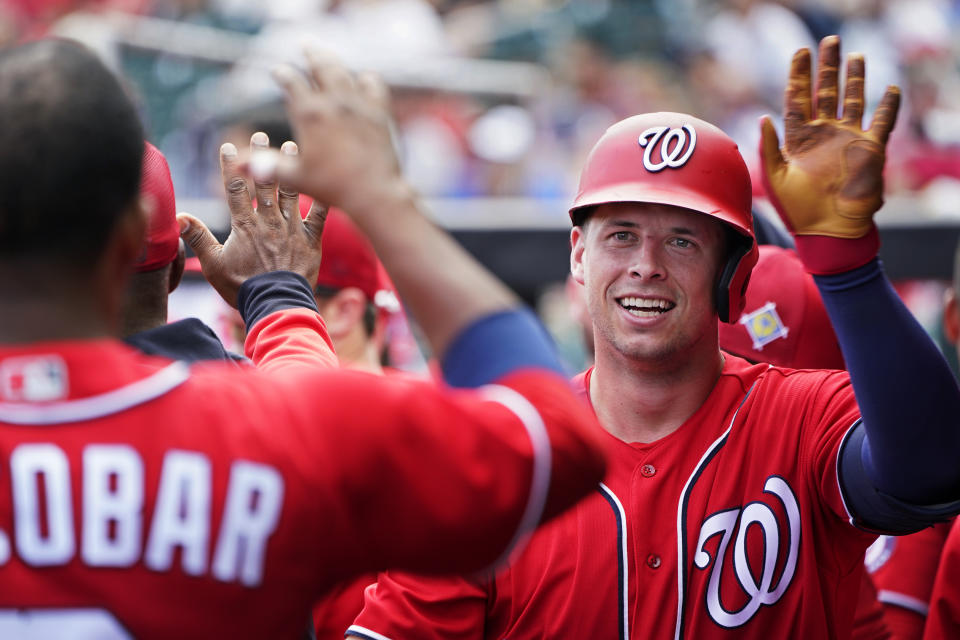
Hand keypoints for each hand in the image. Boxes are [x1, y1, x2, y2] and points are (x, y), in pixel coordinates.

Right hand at [177, 132, 327, 306]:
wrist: (276, 304)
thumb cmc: (242, 287)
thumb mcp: (213, 264)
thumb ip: (197, 238)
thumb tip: (178, 217)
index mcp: (244, 225)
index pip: (234, 188)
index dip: (230, 166)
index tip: (228, 146)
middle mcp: (268, 221)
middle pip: (263, 182)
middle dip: (261, 156)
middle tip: (261, 135)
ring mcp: (291, 228)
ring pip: (291, 191)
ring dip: (290, 168)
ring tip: (292, 146)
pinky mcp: (311, 240)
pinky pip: (319, 215)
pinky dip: (322, 198)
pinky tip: (326, 180)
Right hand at [249, 51, 409, 218]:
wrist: (375, 192)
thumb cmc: (333, 188)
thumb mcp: (296, 178)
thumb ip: (267, 167)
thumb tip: (236, 164)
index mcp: (310, 114)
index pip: (292, 83)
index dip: (283, 75)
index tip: (278, 71)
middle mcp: (334, 102)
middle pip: (320, 66)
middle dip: (310, 54)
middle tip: (305, 44)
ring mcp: (359, 104)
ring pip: (344, 72)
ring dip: (334, 61)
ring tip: (327, 55)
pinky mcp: (379, 112)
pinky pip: (373, 85)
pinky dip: (366, 79)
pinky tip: (363, 78)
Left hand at [759, 35, 899, 238]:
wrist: (827, 230)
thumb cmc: (797, 210)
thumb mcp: (775, 178)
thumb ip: (769, 147)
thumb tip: (764, 118)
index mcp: (798, 139)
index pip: (797, 100)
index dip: (798, 76)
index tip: (800, 52)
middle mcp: (823, 135)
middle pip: (825, 92)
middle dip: (827, 68)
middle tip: (829, 42)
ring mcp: (847, 140)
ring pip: (852, 100)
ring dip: (855, 78)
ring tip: (855, 56)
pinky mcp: (869, 149)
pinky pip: (881, 122)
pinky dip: (888, 106)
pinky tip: (890, 89)